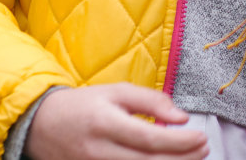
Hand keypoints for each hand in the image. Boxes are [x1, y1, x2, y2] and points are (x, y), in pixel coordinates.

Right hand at [24, 84, 207, 159]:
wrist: (41, 126)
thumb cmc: (84, 105)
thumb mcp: (116, 92)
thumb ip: (151, 101)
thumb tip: (181, 117)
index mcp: (104, 122)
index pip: (148, 139)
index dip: (179, 142)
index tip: (201, 137)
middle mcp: (98, 151)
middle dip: (181, 159)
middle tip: (204, 150)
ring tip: (191, 159)